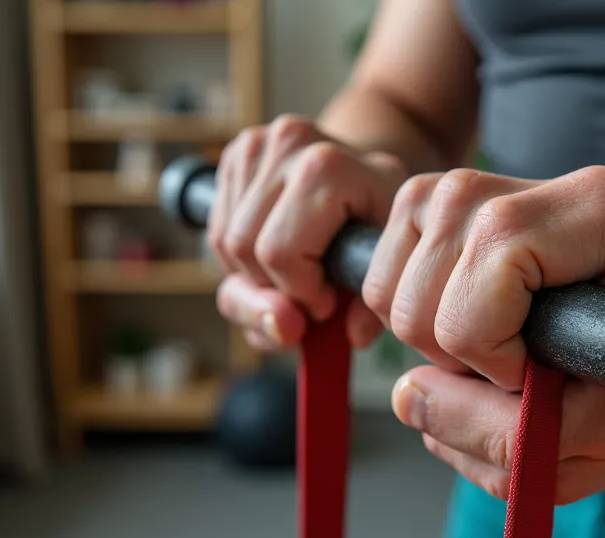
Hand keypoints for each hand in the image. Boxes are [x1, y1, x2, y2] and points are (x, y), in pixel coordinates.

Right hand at [209, 114, 405, 350]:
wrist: (373, 175)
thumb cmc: (379, 230)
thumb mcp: (387, 270)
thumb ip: (353, 313)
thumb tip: (289, 328)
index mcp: (329, 165)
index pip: (279, 252)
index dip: (300, 293)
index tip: (329, 300)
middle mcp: (288, 142)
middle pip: (244, 248)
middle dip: (273, 288)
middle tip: (309, 294)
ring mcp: (257, 144)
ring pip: (224, 243)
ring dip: (253, 277)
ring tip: (295, 276)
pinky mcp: (237, 153)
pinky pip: (217, 230)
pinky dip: (240, 259)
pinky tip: (277, 257)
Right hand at [364, 167, 604, 502]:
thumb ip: (510, 437)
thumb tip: (408, 397)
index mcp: (603, 209)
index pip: (491, 266)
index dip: (491, 351)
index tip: (535, 379)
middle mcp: (537, 182)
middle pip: (422, 281)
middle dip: (453, 356)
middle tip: (516, 374)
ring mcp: (484, 184)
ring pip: (391, 274)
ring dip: (426, 340)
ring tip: (495, 354)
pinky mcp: (447, 206)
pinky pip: (382, 267)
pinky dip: (407, 317)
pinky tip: (467, 331)